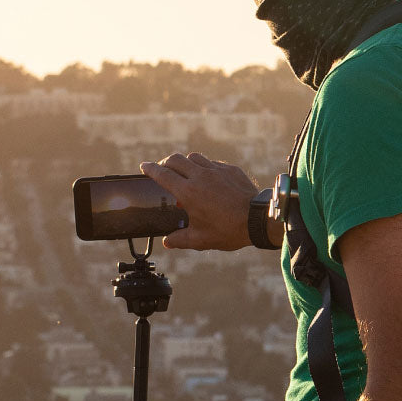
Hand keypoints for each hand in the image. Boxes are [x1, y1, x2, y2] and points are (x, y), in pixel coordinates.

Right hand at [139, 153, 257, 250]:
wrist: (257, 219)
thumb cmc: (228, 230)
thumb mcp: (200, 239)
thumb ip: (180, 240)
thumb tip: (167, 242)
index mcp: (188, 192)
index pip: (163, 174)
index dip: (150, 168)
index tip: (144, 166)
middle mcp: (200, 176)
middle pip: (175, 159)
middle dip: (165, 162)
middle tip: (163, 169)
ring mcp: (216, 170)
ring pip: (194, 157)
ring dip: (186, 163)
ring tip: (185, 174)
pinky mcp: (230, 169)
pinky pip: (212, 163)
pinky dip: (205, 167)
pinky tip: (208, 179)